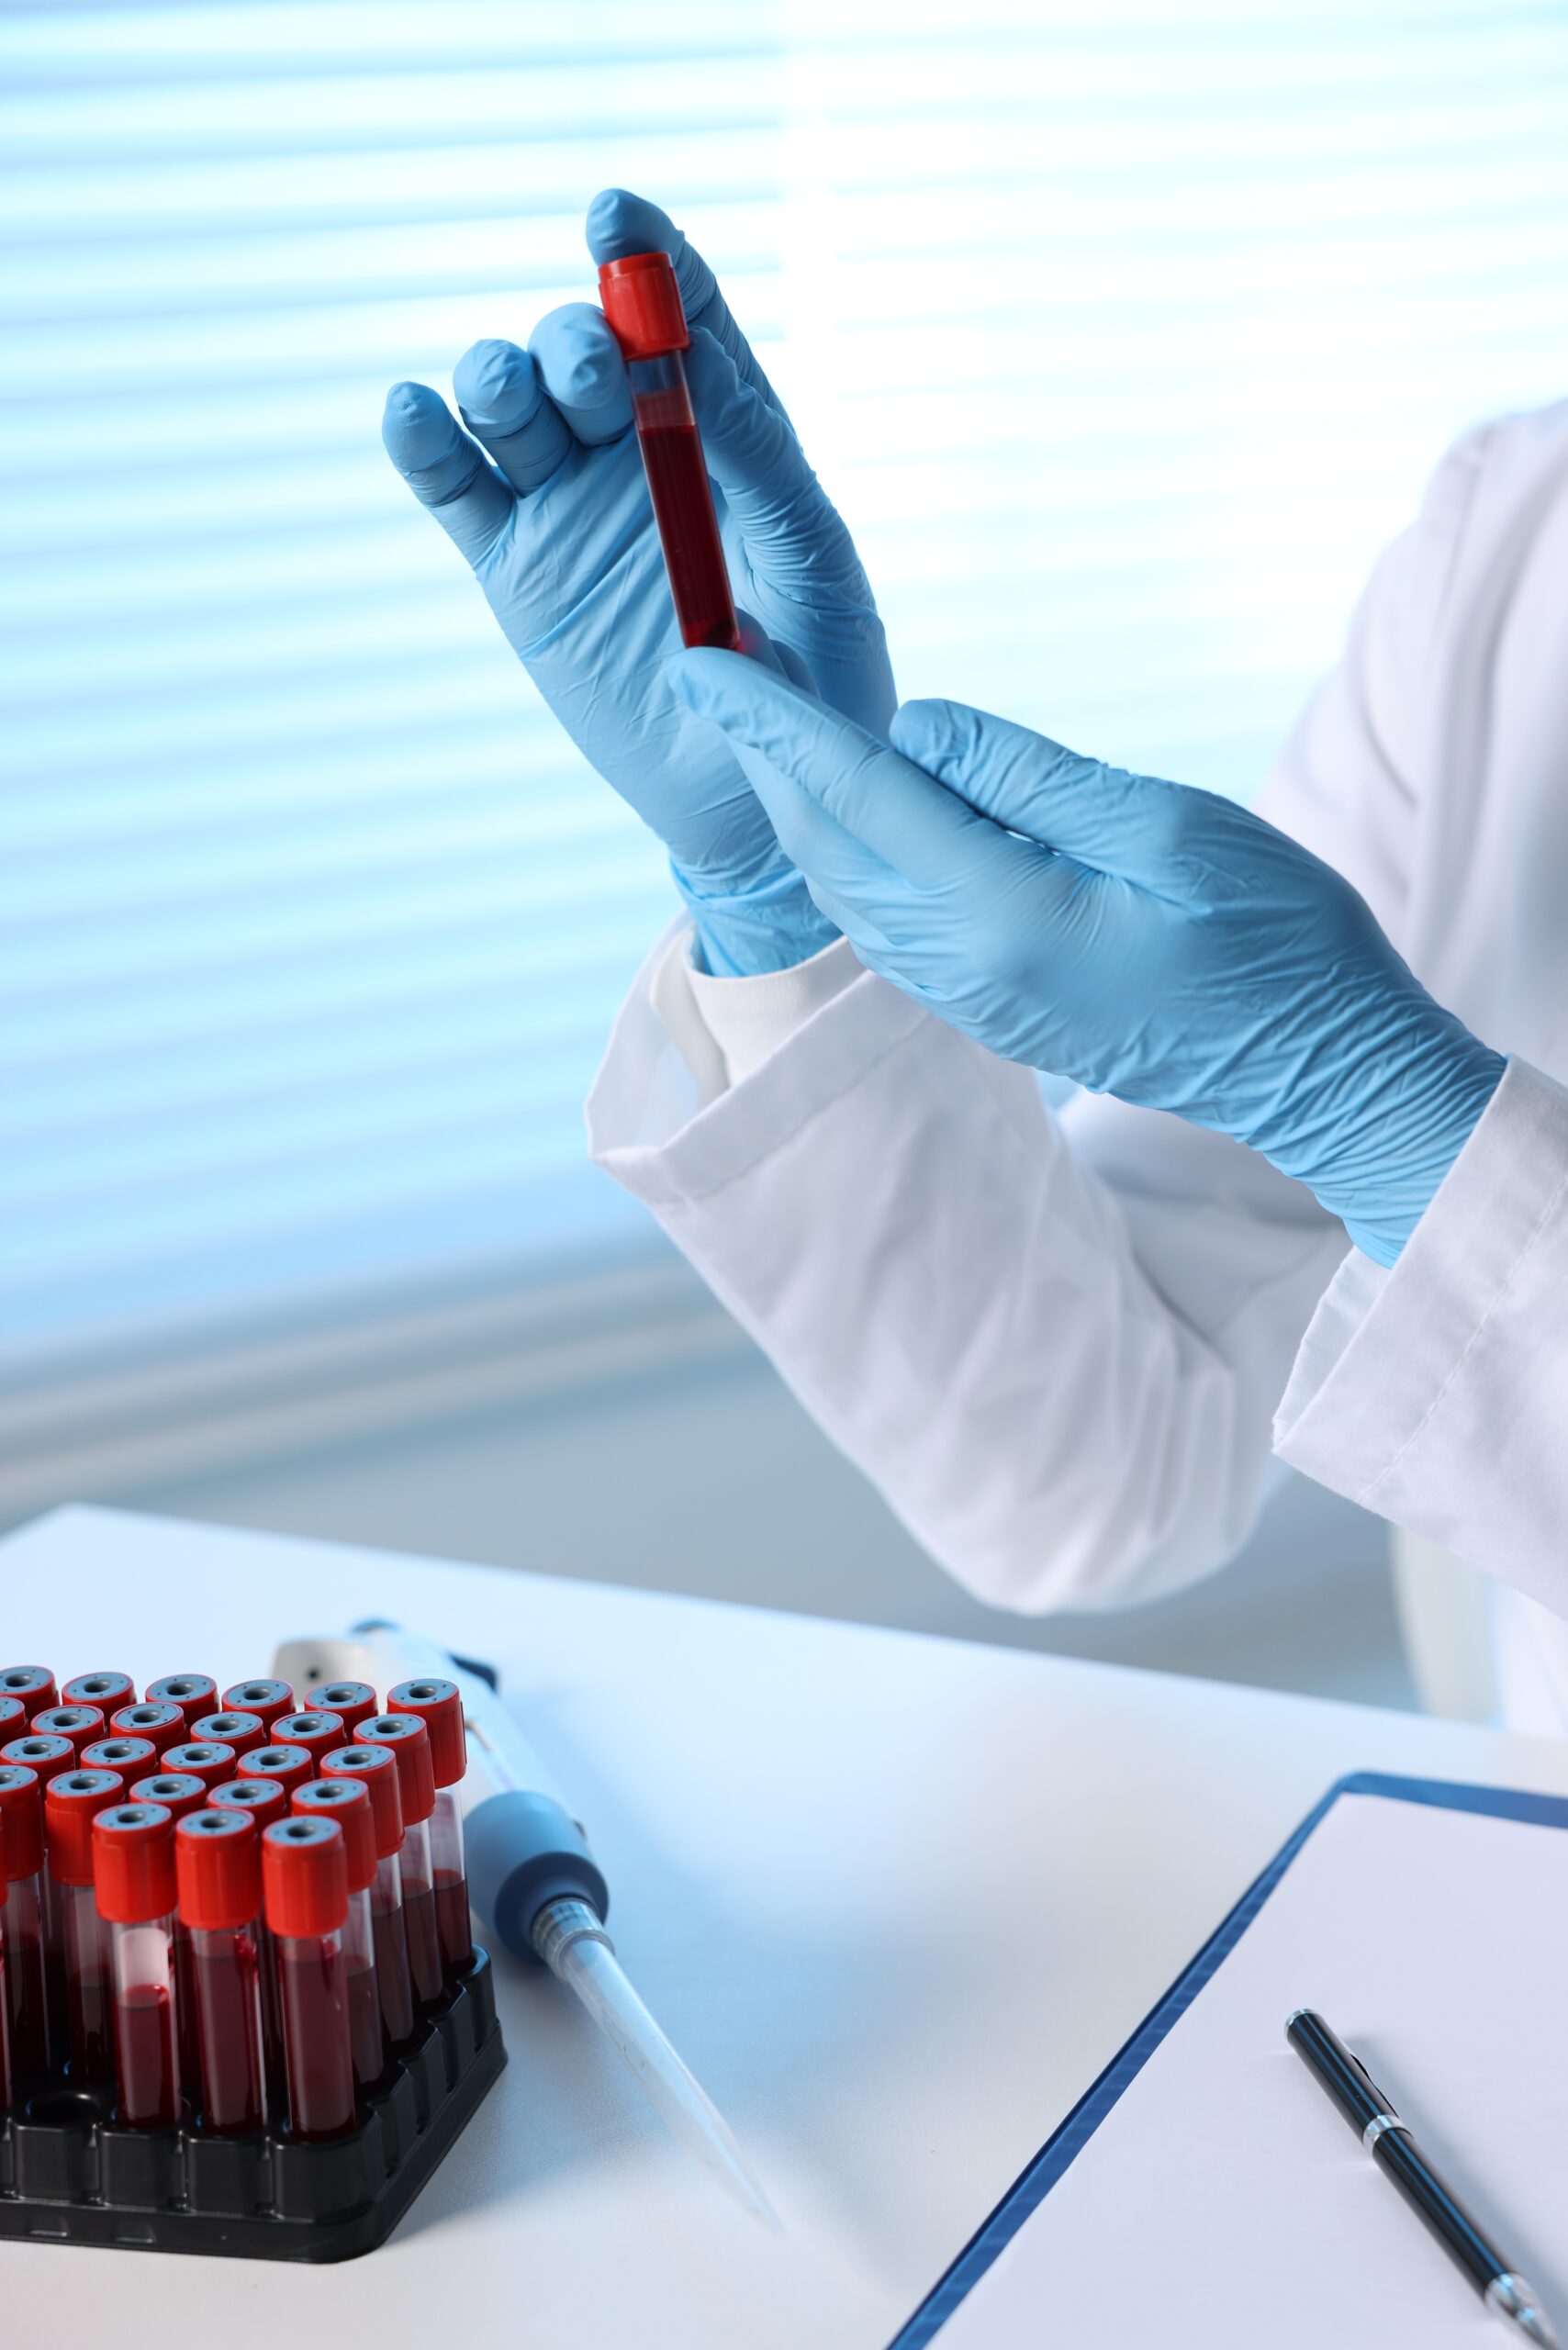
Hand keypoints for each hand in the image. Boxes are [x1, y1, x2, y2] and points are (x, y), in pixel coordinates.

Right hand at [381, 189, 892, 975]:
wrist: (760, 805)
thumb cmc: (820, 683)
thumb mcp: (814, 563)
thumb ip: (759, 461)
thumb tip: (693, 361)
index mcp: (728, 436)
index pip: (685, 317)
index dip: (649, 255)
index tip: (612, 212)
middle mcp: (641, 454)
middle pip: (583, 349)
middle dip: (577, 340)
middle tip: (601, 377)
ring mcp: (571, 508)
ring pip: (510, 403)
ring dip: (501, 377)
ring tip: (511, 396)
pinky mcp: (517, 571)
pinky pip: (456, 488)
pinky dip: (425, 443)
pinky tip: (413, 414)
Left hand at [665, 656, 1503, 1264]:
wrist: (1316, 1068)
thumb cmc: (1272, 938)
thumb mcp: (1165, 825)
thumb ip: (1026, 776)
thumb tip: (913, 730)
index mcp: (1002, 915)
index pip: (854, 796)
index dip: (772, 721)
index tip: (700, 660)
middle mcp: (960, 969)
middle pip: (826, 845)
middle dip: (765, 754)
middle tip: (724, 664)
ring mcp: (966, 999)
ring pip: (843, 887)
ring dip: (799, 802)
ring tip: (771, 718)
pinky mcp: (983, 1007)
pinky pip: (881, 919)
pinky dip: (847, 850)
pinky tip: (850, 802)